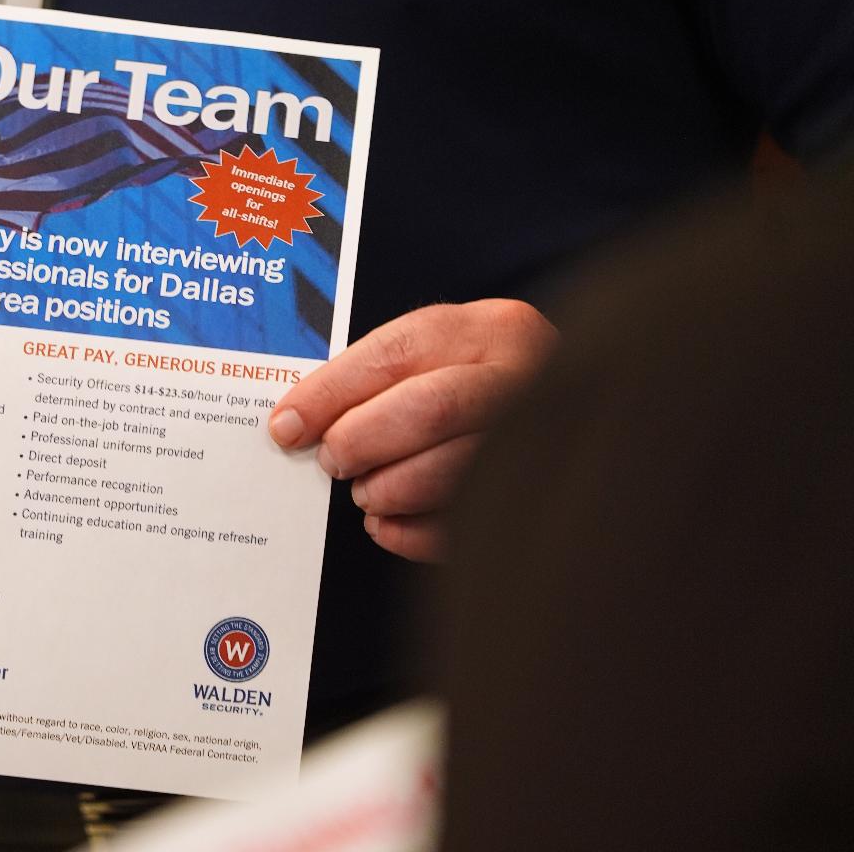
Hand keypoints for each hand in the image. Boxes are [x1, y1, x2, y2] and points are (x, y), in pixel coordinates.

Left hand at [267, 300, 556, 560]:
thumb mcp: (433, 353)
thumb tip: (291, 425)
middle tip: (334, 461)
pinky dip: (414, 534)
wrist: (578, 403)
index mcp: (491, 330)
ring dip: (388, 490)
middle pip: (429, 411)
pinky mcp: (543, 499)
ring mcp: (548, 441)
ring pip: (452, 473)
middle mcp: (528, 378)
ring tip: (367, 491)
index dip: (329, 396)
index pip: (395, 356)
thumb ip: (366, 378)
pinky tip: (389, 526)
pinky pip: (470, 527)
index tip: (287, 428)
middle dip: (360, 442)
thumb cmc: (475, 380)